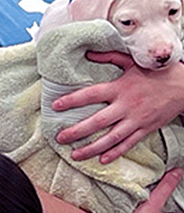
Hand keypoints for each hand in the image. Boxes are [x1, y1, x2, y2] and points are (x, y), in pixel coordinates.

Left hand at [52, 53, 183, 161]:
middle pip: (97, 122)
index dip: (72, 100)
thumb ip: (110, 57)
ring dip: (92, 148)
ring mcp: (136, 120)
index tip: (55, 106)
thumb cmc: (157, 73)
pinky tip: (102, 160)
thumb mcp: (133, 62)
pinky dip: (116, 152)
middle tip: (60, 138)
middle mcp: (126, 106)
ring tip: (75, 155)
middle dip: (77, 131)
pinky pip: (129, 144)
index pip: (90, 95)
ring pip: (111, 138)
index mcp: (120, 88)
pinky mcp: (146, 129)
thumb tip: (88, 52)